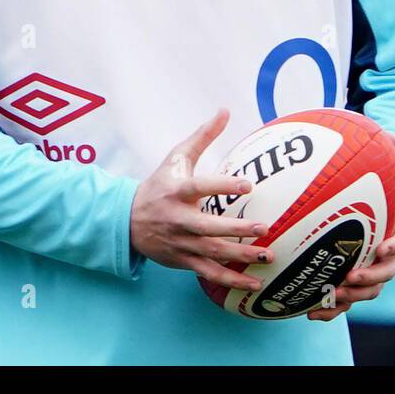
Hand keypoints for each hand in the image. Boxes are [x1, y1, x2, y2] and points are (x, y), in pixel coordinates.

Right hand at [130, 109, 274, 292]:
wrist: (127, 221)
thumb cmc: (159, 184)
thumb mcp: (176, 158)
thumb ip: (203, 136)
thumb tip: (224, 110)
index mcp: (177, 191)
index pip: (201, 187)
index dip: (224, 186)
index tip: (248, 185)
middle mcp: (178, 219)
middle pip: (208, 226)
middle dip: (236, 229)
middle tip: (263, 227)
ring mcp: (180, 242)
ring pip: (212, 252)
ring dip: (240, 256)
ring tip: (267, 254)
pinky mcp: (183, 260)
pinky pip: (209, 272)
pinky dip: (231, 280)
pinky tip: (254, 282)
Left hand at [311, 132, 394, 321]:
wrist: (364, 208)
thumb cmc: (372, 188)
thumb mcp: (378, 170)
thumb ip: (384, 153)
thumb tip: (392, 134)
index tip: (381, 247)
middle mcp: (390, 253)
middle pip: (388, 271)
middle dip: (371, 277)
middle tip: (350, 277)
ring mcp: (373, 269)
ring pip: (370, 289)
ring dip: (353, 297)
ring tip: (332, 296)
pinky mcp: (353, 281)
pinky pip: (347, 300)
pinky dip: (333, 309)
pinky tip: (313, 313)